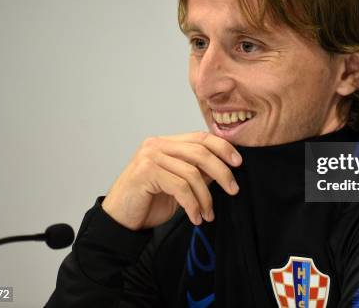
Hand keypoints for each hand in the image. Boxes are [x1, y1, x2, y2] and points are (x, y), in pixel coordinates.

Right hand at [101, 132, 240, 229]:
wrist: (120, 221)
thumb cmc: (148, 202)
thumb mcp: (179, 185)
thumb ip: (198, 173)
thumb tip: (225, 168)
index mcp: (166, 143)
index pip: (201, 137)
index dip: (223, 147)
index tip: (238, 163)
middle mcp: (157, 145)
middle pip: (201, 152)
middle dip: (222, 172)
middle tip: (234, 190)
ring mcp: (150, 157)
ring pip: (192, 173)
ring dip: (206, 198)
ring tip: (208, 214)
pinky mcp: (146, 172)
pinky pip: (180, 187)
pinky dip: (193, 205)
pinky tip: (196, 217)